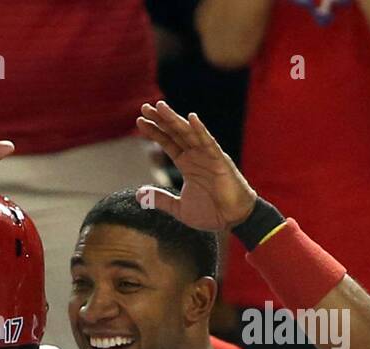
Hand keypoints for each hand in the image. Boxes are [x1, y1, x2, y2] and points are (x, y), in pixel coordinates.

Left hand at [134, 101, 256, 230]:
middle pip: (176, 132)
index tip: (140, 121)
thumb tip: (138, 194)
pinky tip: (191, 118)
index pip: (168, 142)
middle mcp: (196, 156)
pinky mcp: (220, 161)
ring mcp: (208, 156)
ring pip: (189, 133)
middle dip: (161, 119)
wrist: (231, 220)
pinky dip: (200, 130)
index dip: (155, 131)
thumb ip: (160, 199)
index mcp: (187, 164)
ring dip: (175, 119)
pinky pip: (209, 143)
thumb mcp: (178, 207)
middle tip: (145, 106)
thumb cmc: (210, 212)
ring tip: (160, 107)